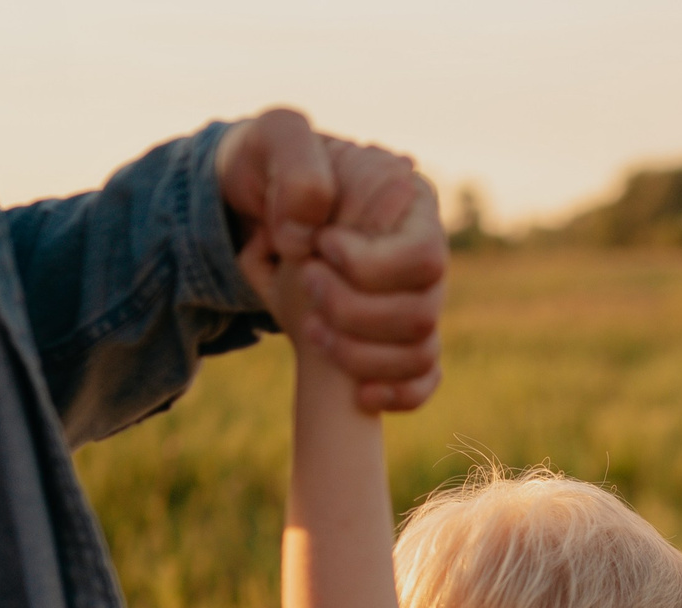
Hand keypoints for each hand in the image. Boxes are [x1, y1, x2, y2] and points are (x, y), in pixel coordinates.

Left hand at [218, 110, 446, 411]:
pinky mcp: (400, 336)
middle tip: (307, 282)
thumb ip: (300, 171)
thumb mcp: (278, 140)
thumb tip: (317, 234)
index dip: (372, 267)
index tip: (321, 247)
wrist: (255, 203)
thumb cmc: (270, 164)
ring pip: (421, 349)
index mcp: (410, 204)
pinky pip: (423, 379)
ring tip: (311, 328)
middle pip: (423, 312)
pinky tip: (359, 392)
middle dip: (356, 311)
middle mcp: (424, 256)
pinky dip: (397, 393)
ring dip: (361, 353)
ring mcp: (416, 298)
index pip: (426, 256)